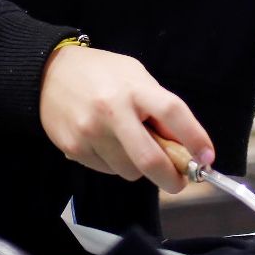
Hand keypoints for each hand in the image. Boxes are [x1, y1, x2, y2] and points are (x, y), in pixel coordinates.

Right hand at [39, 45, 212, 192]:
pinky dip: (115, 164)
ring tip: (130, 145)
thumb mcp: (135, 76)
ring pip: (130, 171)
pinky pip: (108, 171)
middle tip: (179, 180)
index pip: (173, 114)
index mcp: (134, 88)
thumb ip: (158, 106)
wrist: (47, 73)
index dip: (195, 138)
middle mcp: (112, 111)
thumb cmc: (101, 73)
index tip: (207, 158)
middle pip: (151, 160)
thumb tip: (183, 144)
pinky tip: (106, 143)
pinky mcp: (74, 148)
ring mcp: (90, 132)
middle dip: (172, 178)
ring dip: (139, 167)